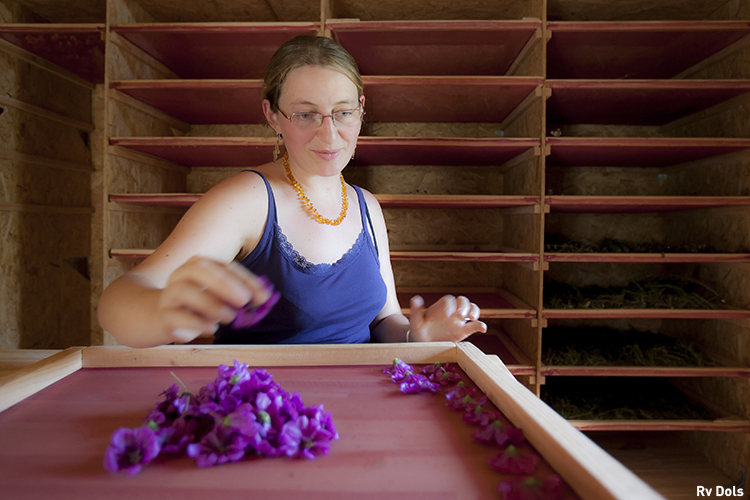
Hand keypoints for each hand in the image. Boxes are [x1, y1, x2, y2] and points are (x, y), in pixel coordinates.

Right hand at [156, 256, 270, 342]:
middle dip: (226, 285)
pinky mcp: (162, 315)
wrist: (158, 317)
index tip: (263, 296)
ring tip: (229, 318)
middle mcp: (181, 274)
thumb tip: (264, 297)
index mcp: (198, 265)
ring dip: (211, 304)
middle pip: (201, 270)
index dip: (246, 280)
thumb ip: (237, 295)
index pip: (224, 266)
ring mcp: (169, 294)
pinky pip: (175, 316)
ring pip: (185, 291)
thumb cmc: (195, 305)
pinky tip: (211, 329)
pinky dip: (195, 323)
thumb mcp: (217, 297)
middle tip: (244, 301)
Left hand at [408, 294, 486, 341]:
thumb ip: (416, 311)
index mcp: (440, 308)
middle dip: (463, 305)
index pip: (448, 301)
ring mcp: (458, 321)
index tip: (445, 315)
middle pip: (462, 301)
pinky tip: (483, 329)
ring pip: (471, 310)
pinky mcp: (463, 331)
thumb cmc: (419, 330)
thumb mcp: (415, 322)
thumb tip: (415, 299)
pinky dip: (480, 325)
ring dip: (474, 311)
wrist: (423, 343)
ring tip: (471, 317)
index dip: (449, 305)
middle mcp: (451, 312)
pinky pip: (475, 326)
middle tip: (460, 313)